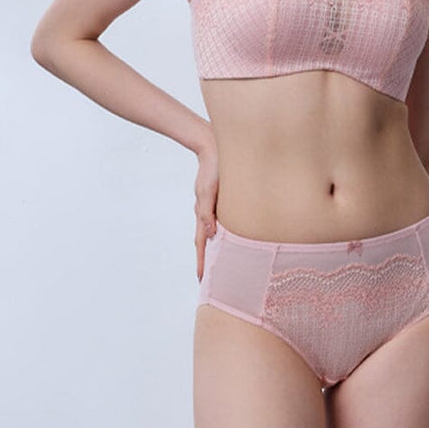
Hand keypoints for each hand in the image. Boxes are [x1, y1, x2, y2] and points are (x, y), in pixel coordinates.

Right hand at [194, 137, 218, 280]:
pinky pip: (220, 222)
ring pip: (214, 233)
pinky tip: (226, 239)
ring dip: (215, 249)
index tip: (201, 280)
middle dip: (207, 261)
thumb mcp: (208, 190)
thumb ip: (207, 212)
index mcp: (203, 213)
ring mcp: (212, 207)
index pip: (201, 244)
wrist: (213, 147)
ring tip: (219, 264)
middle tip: (209, 279)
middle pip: (206, 242)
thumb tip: (209, 235)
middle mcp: (207, 213)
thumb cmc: (212, 167)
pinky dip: (222, 234)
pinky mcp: (219, 200)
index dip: (202, 262)